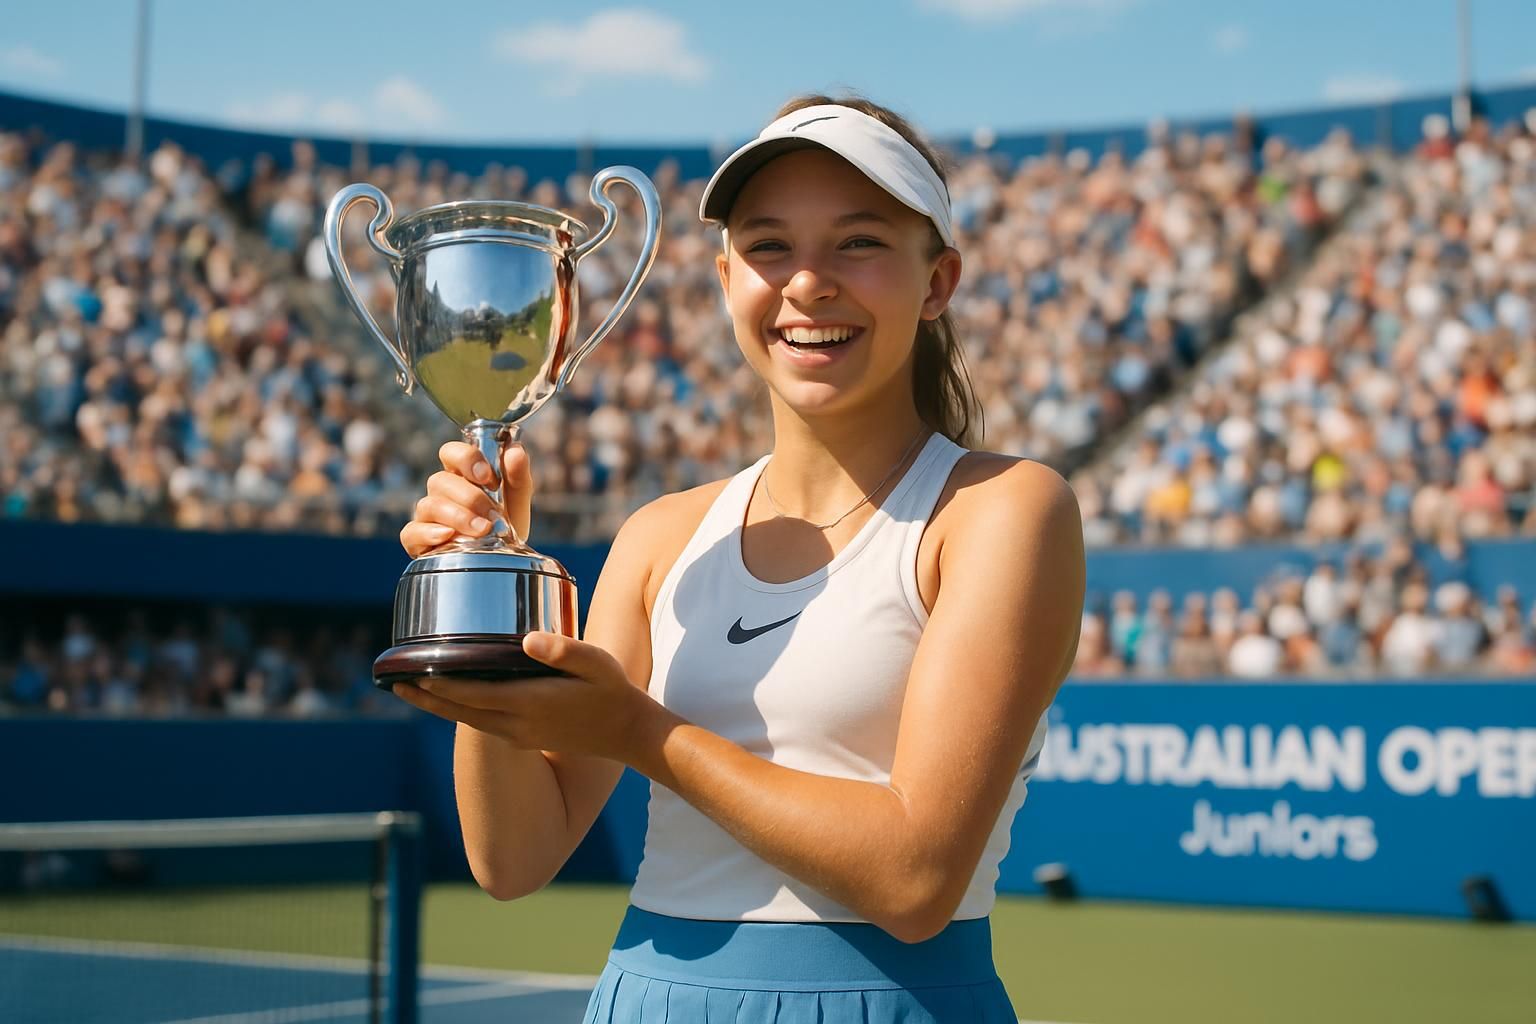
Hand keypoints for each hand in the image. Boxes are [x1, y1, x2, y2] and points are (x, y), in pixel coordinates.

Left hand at [390, 631, 665, 761]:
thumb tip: (528, 639)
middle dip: (425, 696)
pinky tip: (454, 699)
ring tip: (412, 690)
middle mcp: (517, 724)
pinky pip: (482, 724)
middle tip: (393, 682)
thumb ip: (563, 650)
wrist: (629, 734)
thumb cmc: (612, 691)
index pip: (472, 694)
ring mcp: (520, 734)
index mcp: (529, 703)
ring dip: (438, 706)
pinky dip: (460, 711)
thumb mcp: (595, 663)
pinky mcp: (526, 737)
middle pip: (459, 711)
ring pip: (467, 720)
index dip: (439, 683)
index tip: (411, 671)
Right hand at [399, 439, 533, 557]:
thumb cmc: (505, 521)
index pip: (450, 452)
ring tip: (482, 530)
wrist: (502, 557)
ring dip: (457, 516)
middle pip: (439, 480)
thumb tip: (514, 451)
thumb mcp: (517, 499)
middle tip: (494, 515)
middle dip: (470, 498)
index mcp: (461, 474)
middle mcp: (440, 491)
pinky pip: (412, 532)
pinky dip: (429, 533)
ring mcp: (427, 516)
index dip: (466, 459)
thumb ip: (517, 474)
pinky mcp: (418, 540)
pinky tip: (449, 537)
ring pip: (428, 505)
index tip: (490, 479)